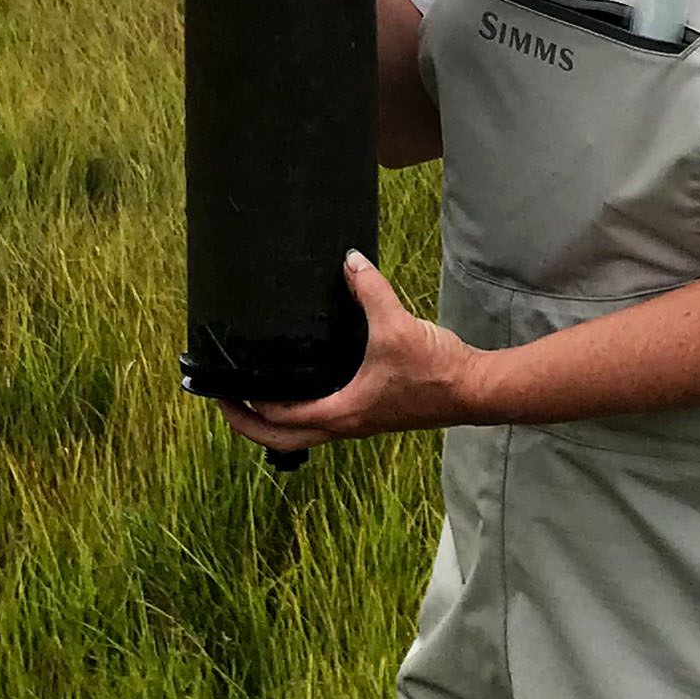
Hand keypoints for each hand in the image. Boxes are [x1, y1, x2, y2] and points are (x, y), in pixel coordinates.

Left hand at [216, 253, 497, 453]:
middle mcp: (345, 424)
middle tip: (225, 401)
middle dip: (248, 424)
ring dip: (274, 421)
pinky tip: (301, 384)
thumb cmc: (436, 369)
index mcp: (342, 412)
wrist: (475, 389)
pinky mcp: (371, 413)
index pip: (278, 418)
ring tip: (254, 395)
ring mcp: (358, 422)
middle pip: (282, 439)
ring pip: (302, 433)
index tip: (224, 388)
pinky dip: (300, 410)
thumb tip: (349, 259)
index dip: (247, 405)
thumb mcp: (396, 325)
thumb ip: (369, 290)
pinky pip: (323, 420)